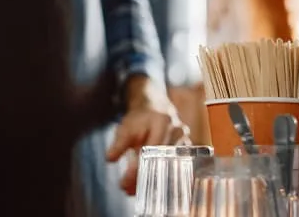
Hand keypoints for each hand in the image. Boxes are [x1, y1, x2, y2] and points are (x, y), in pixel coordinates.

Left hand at [106, 77, 189, 195]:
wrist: (156, 107)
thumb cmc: (140, 117)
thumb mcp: (126, 127)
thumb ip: (119, 143)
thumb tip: (110, 158)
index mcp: (162, 122)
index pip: (150, 151)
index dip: (136, 169)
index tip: (123, 183)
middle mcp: (178, 133)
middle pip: (161, 163)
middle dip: (143, 179)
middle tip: (127, 190)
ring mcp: (185, 143)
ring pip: (169, 169)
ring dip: (152, 182)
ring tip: (133, 191)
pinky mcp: (188, 152)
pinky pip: (176, 170)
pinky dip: (161, 179)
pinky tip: (148, 188)